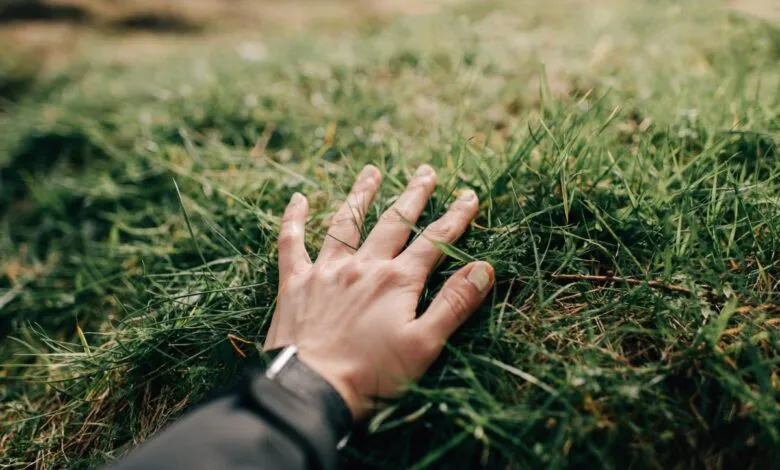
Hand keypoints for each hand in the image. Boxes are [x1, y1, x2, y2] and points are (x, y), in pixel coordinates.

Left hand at [264, 164, 493, 417]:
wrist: (310, 391)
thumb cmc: (372, 375)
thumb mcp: (424, 345)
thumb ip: (454, 304)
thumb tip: (484, 267)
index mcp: (397, 281)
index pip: (434, 242)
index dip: (455, 217)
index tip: (469, 195)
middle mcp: (362, 266)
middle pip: (393, 223)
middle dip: (413, 196)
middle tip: (425, 171)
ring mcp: (325, 271)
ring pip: (346, 224)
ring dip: (360, 195)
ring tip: (371, 171)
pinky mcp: (294, 284)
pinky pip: (292, 243)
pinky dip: (294, 220)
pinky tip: (298, 198)